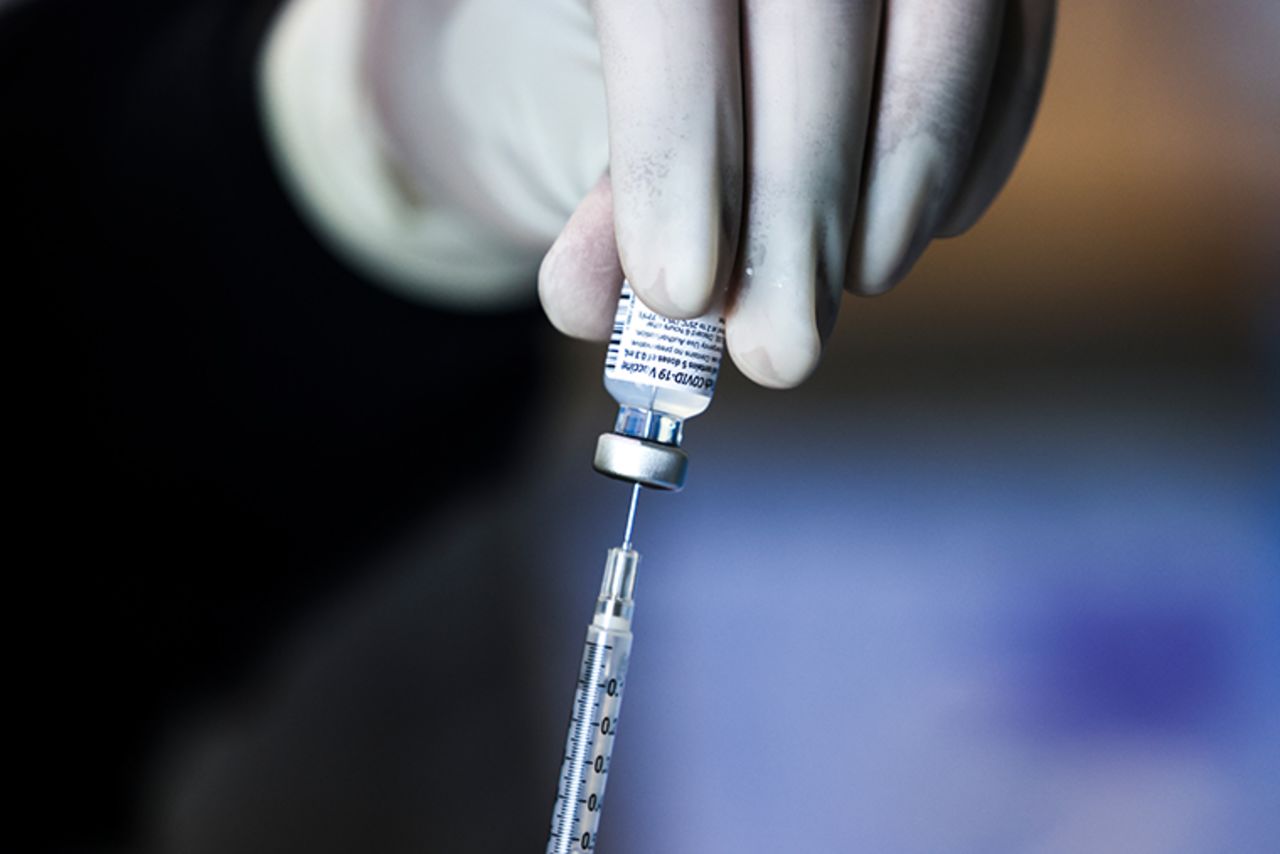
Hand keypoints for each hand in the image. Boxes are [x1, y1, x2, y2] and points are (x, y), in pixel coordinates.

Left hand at [539, 0, 1054, 386]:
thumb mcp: (565, 111)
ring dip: (906, 173)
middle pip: (818, 5)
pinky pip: (1019, 28)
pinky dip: (980, 138)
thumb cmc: (607, 58)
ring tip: (854, 280)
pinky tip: (924, 228)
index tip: (680, 290)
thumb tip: (590, 300)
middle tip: (779, 344)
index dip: (680, 141)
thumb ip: (586, 197)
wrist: (678, 17)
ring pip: (946, 12)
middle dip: (799, 194)